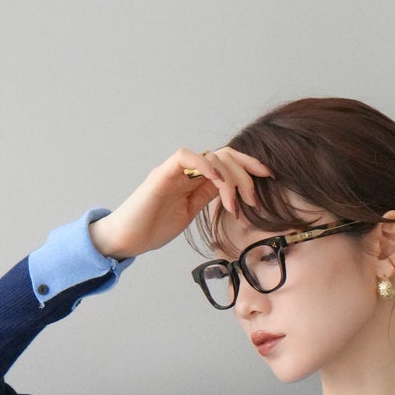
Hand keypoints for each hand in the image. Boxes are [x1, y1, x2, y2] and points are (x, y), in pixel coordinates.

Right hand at [94, 145, 274, 259]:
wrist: (126, 238)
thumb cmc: (153, 227)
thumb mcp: (190, 213)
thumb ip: (207, 198)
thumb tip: (233, 193)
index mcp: (195, 179)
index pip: (227, 162)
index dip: (249, 165)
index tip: (268, 177)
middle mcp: (187, 170)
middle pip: (225, 155)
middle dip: (246, 173)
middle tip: (253, 200)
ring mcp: (174, 170)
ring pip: (212, 156)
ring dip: (230, 179)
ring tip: (235, 205)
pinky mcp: (162, 175)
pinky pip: (187, 157)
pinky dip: (206, 166)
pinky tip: (218, 183)